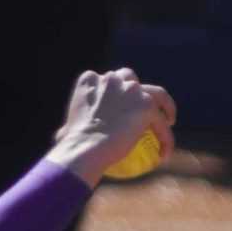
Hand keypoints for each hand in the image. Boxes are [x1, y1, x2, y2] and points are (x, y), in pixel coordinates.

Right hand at [52, 68, 175, 185]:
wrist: (85, 148)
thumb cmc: (72, 147)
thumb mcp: (66, 131)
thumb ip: (69, 127)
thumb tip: (62, 136)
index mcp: (89, 78)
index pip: (106, 81)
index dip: (115, 91)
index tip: (120, 107)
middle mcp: (111, 78)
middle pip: (130, 78)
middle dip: (137, 89)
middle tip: (143, 107)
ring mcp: (130, 88)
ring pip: (154, 93)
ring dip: (164, 104)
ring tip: (169, 120)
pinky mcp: (146, 104)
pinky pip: (161, 121)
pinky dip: (165, 137)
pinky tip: (166, 152)